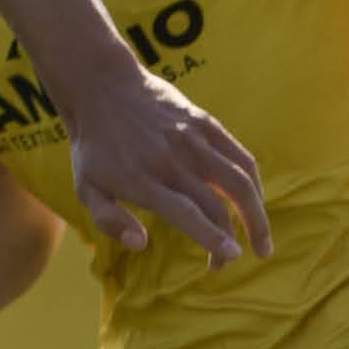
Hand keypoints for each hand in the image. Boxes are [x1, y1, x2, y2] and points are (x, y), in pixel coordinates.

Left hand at [61, 64, 270, 266]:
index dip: (212, 237)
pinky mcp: (205, 123)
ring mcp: (192, 139)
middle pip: (217, 204)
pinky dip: (252, 182)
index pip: (187, 213)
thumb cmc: (94, 147)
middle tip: (231, 259)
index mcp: (143, 180)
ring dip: (257, 213)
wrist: (102, 88)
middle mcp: (172, 160)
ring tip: (262, 241)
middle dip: (232, 238)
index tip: (231, 256)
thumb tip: (141, 244)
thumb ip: (109, 220)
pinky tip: (255, 202)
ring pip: (239, 179)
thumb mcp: (86, 188)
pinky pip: (239, 155)